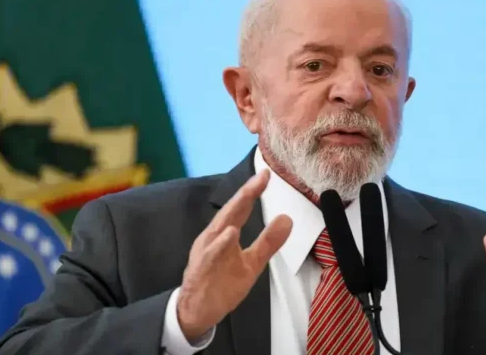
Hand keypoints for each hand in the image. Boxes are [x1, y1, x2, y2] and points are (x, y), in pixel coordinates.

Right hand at [176, 170, 291, 340]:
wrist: (198, 311)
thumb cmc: (222, 284)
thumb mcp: (252, 262)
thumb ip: (268, 241)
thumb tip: (287, 219)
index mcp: (224, 234)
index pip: (241, 208)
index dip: (253, 191)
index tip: (267, 174)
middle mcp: (213, 238)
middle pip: (231, 211)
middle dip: (246, 193)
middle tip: (261, 177)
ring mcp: (206, 253)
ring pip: (219, 229)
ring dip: (232, 212)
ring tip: (248, 195)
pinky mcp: (201, 270)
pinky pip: (210, 256)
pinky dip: (219, 244)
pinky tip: (230, 234)